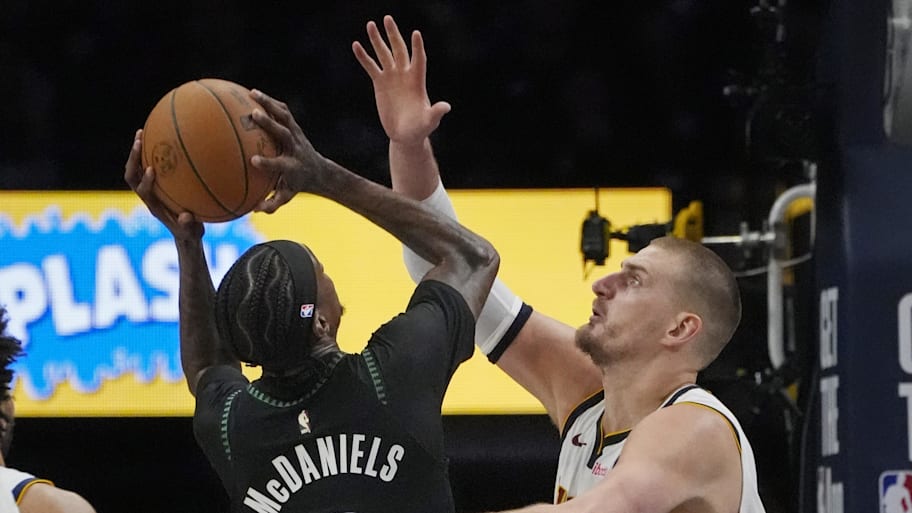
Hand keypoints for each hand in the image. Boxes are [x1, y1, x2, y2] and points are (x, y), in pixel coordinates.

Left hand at [124, 129, 203, 240]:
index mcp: (154, 205)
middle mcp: (148, 195)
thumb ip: (189, 226)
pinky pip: (149, 163)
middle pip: (131, 176)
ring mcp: (150, 188)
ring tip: (142, 132)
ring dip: (136, 151)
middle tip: (139, 142)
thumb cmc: (189, 232)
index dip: (145, 181)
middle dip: (133, 159)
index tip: (152, 169)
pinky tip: (160, 136)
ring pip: (136, 168)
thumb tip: (186, 217)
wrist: (184, 233)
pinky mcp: (156, 183)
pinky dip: (150, 151)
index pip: (143, 191)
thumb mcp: (191, 232)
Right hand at [248, 90, 328, 213]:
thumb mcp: (286, 196)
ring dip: (269, 104)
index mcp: (292, 166)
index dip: (267, 163)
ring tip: (251, 93)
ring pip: (284, 116)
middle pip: (284, 133)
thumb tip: (254, 209)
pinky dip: (270, 101)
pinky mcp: (294, 126)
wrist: (317, 171)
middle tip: (253, 114)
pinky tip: (252, 93)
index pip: (280, 165)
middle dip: (270, 124)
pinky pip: (282, 111)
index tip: (252, 160)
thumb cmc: (295, 184)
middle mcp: (295, 148)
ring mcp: (296, 134)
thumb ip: (272, 203)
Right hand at [352, 15, 450, 146]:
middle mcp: (405, 74)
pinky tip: (356, 45)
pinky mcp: (380, 83)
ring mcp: (392, 77)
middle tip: (387, 18)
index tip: (416, 33)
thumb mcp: (429, 121)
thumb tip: (446, 107)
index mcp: (417, 81)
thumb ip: (436, 113)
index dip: (417, 47)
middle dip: (394, 35)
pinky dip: (364, 57)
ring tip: (370, 24)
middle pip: (399, 50)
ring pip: (384, 54)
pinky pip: (371, 67)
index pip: (419, 59)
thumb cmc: (419, 128)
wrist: (405, 134)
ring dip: (377, 40)